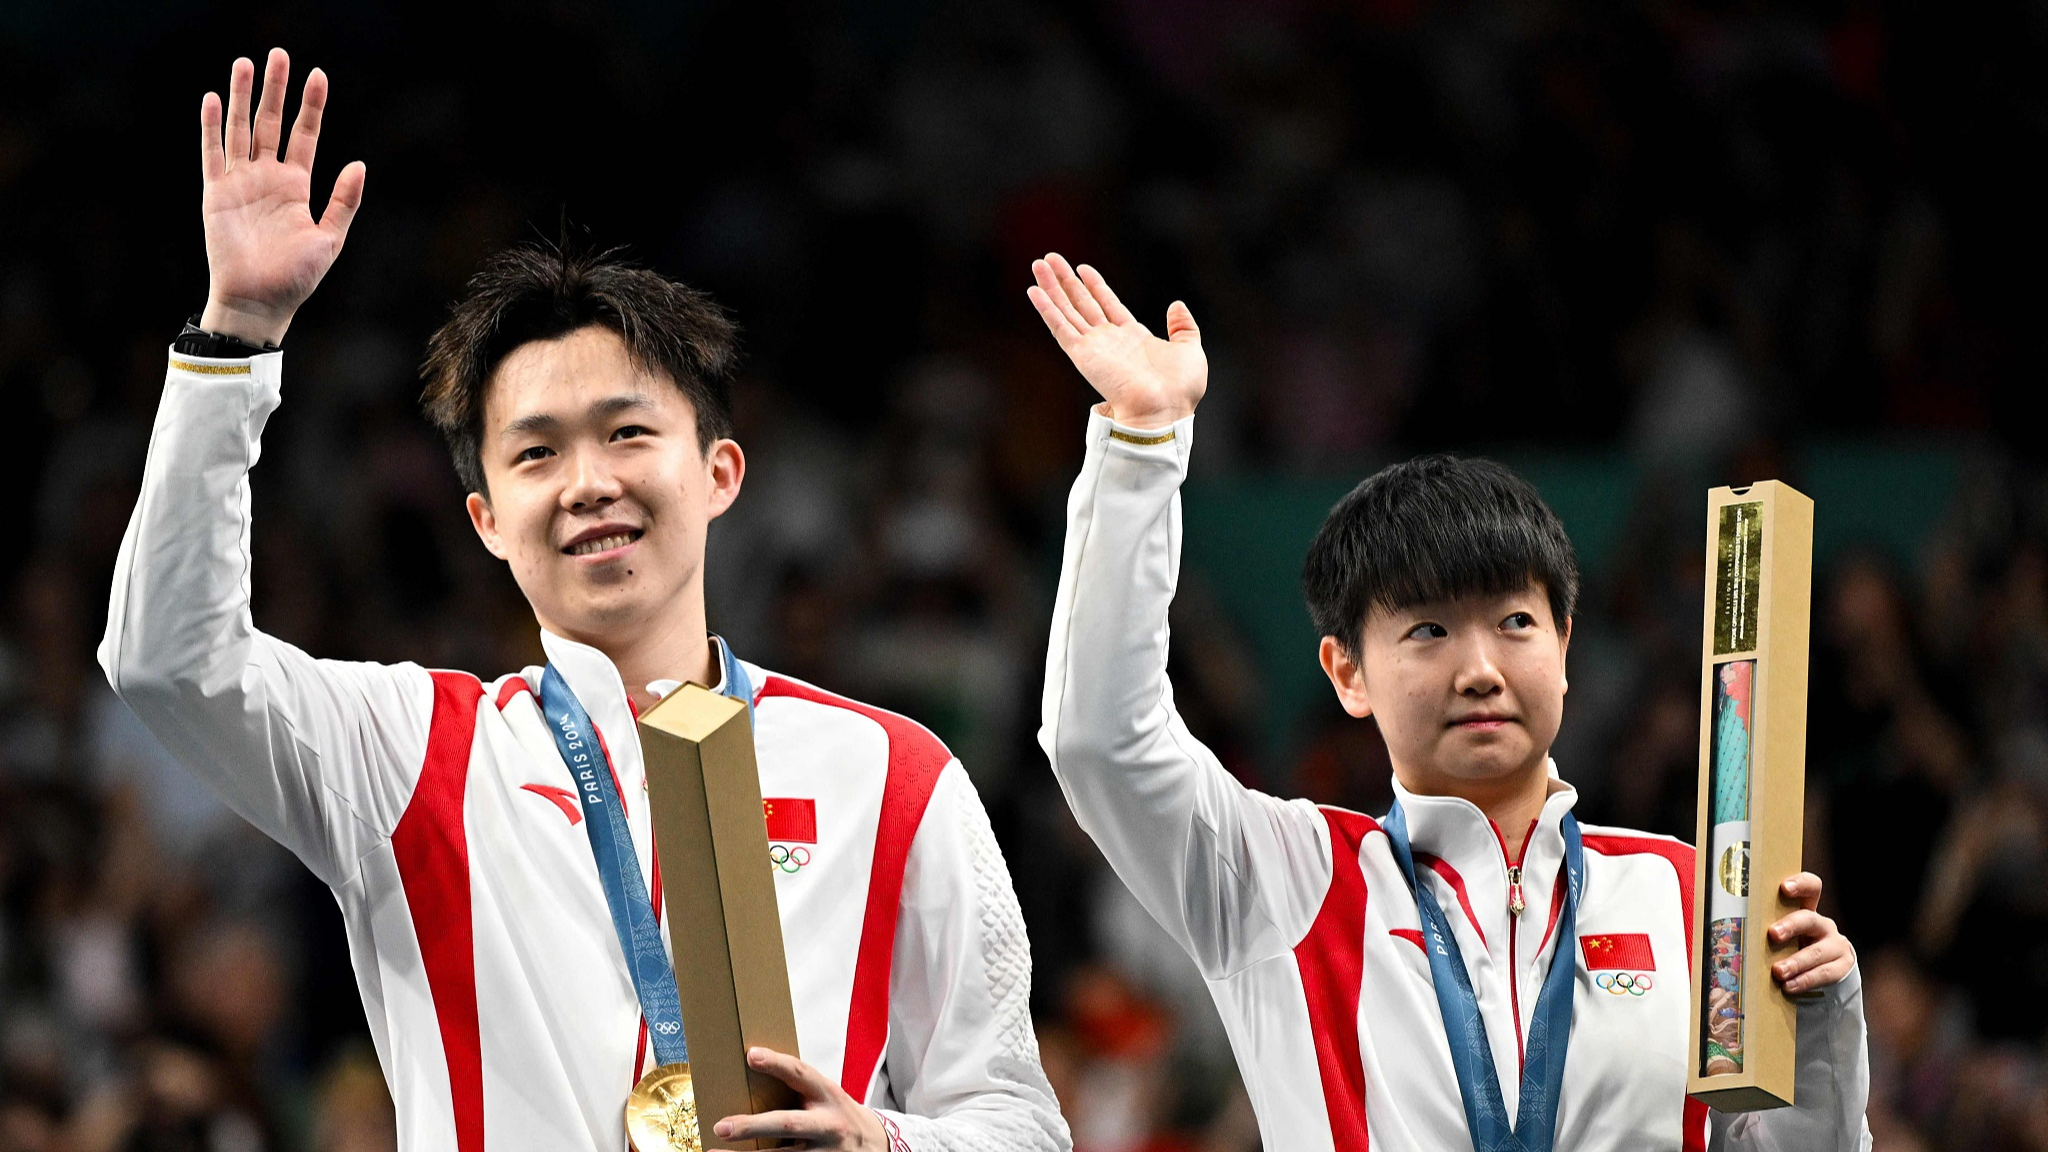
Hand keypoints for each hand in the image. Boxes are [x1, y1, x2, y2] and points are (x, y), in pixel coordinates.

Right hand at [198, 49, 365, 345]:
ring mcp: (240, 183)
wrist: (259, 302)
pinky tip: (213, 100)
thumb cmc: (295, 278)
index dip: (311, 106)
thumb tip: (359, 164)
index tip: (318, 75)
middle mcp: (268, 178)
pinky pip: (213, 155)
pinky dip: (211, 128)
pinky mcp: (216, 194)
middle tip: (279, 54)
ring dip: (243, 97)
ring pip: (241, 130)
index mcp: (297, 186)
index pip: (305, 135)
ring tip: (245, 63)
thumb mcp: (329, 239)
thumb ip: (343, 201)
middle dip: (276, 89)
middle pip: (272, 123)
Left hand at [711, 1047, 886, 1149]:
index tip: (751, 1055)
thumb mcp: (827, 1095)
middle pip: (787, 1124)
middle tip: (721, 1126)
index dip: (777, 1063)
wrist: (874, 1145)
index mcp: (828, 1095)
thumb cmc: (839, 1115)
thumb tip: (753, 1073)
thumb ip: (800, 1089)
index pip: (801, 1074)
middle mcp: (828, 1125)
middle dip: (752, 1126)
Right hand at [1027, 253, 1204, 429]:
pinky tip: (1034, 292)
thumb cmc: (1180, 389)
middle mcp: (1109, 341)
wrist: (1165, 409)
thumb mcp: (1190, 349)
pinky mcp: (1082, 355)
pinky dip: (1046, 309)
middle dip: (1066, 281)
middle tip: (1050, 259)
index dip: (1095, 286)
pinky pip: (1060, 327)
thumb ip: (1183, 326)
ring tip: (1038, 265)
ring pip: (1067, 310)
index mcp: (1133, 338)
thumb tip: (1177, 305)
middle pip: (1082, 303)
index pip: (1108, 304)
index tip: (1082, 268)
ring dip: (1051, 287)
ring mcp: (1094, 347)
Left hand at [1769, 873, 1856, 993]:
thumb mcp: (1783, 935)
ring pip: (1816, 952)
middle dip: (1790, 926)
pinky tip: (1789, 986)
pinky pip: (1824, 973)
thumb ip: (1768, 927)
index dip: (1801, 884)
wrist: (1825, 969)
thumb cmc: (1792, 947)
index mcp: (1808, 909)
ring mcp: (1835, 945)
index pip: (1811, 887)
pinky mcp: (1842, 966)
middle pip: (1810, 919)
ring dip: (1796, 962)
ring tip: (1778, 972)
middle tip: (1772, 934)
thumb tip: (1733, 930)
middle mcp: (1822, 924)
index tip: (1784, 887)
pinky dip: (1805, 981)